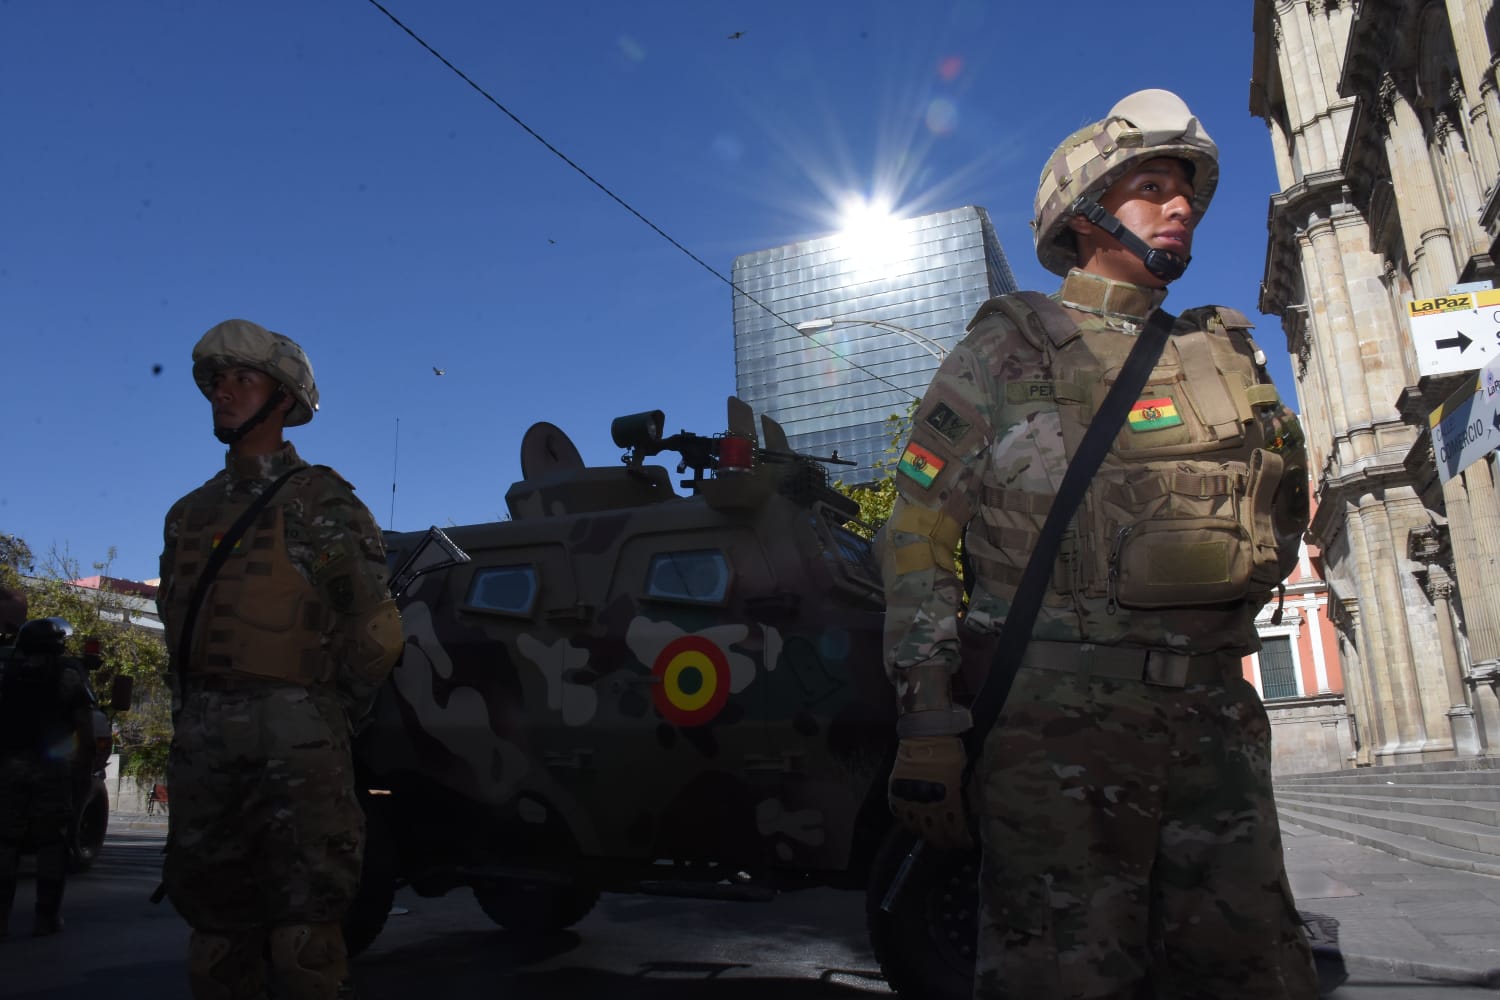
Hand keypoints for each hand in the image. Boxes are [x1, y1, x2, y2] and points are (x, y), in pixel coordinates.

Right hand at [887, 735, 972, 850]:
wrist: (925, 731)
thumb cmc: (950, 749)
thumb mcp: (966, 771)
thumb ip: (968, 793)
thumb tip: (973, 812)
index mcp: (947, 798)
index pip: (955, 829)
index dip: (962, 839)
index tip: (967, 842)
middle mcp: (927, 803)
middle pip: (935, 833)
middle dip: (945, 841)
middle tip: (950, 842)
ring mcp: (909, 798)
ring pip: (916, 827)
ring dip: (926, 834)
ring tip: (933, 835)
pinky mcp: (895, 791)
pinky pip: (899, 814)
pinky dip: (908, 821)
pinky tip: (915, 822)